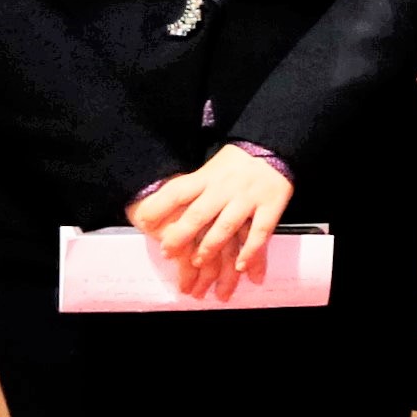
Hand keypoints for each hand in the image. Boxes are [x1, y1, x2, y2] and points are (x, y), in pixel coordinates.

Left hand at [126, 148, 292, 300]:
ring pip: (226, 226)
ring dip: (210, 247)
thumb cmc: (234, 166)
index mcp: (206, 178)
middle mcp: (224, 188)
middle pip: (199, 214)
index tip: (143, 222)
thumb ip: (187, 190)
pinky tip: (240, 267)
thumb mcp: (207, 171)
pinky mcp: (270, 207)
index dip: (159, 207)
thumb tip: (150, 211)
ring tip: (197, 263)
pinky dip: (250, 251)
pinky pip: (259, 232)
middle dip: (181, 235)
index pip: (177, 192)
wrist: (273, 149)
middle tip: (167, 253)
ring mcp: (248, 199)